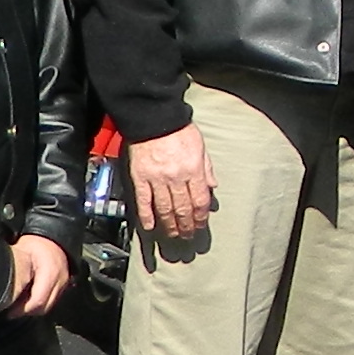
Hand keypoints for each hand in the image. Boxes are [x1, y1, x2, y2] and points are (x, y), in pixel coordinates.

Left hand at [3, 233, 71, 317]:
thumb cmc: (36, 242)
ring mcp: (64, 283)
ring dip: (34, 308)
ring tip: (18, 305)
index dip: (21, 310)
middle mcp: (60, 280)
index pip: (37, 301)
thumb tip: (0, 286)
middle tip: (11, 311)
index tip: (8, 312)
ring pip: (49, 305)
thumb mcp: (22, 253)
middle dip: (26, 311)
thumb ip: (16, 271)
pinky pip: (52, 299)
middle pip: (44, 307)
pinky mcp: (64, 283)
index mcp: (50, 273)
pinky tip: (29, 297)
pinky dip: (41, 301)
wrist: (53, 234)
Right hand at [127, 123, 214, 240]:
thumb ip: (207, 168)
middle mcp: (177, 177)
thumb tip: (213, 187)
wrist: (154, 118)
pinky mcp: (140, 177)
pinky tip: (150, 226)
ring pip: (165, 208)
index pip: (200, 200)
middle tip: (187, 236)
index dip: (200, 216)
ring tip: (172, 235)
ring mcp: (157, 179)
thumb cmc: (179, 129)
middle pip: (183, 208)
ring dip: (170, 225)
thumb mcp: (200, 146)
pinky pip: (144, 201)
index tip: (200, 224)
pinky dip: (147, 215)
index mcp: (194, 170)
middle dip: (186, 225)